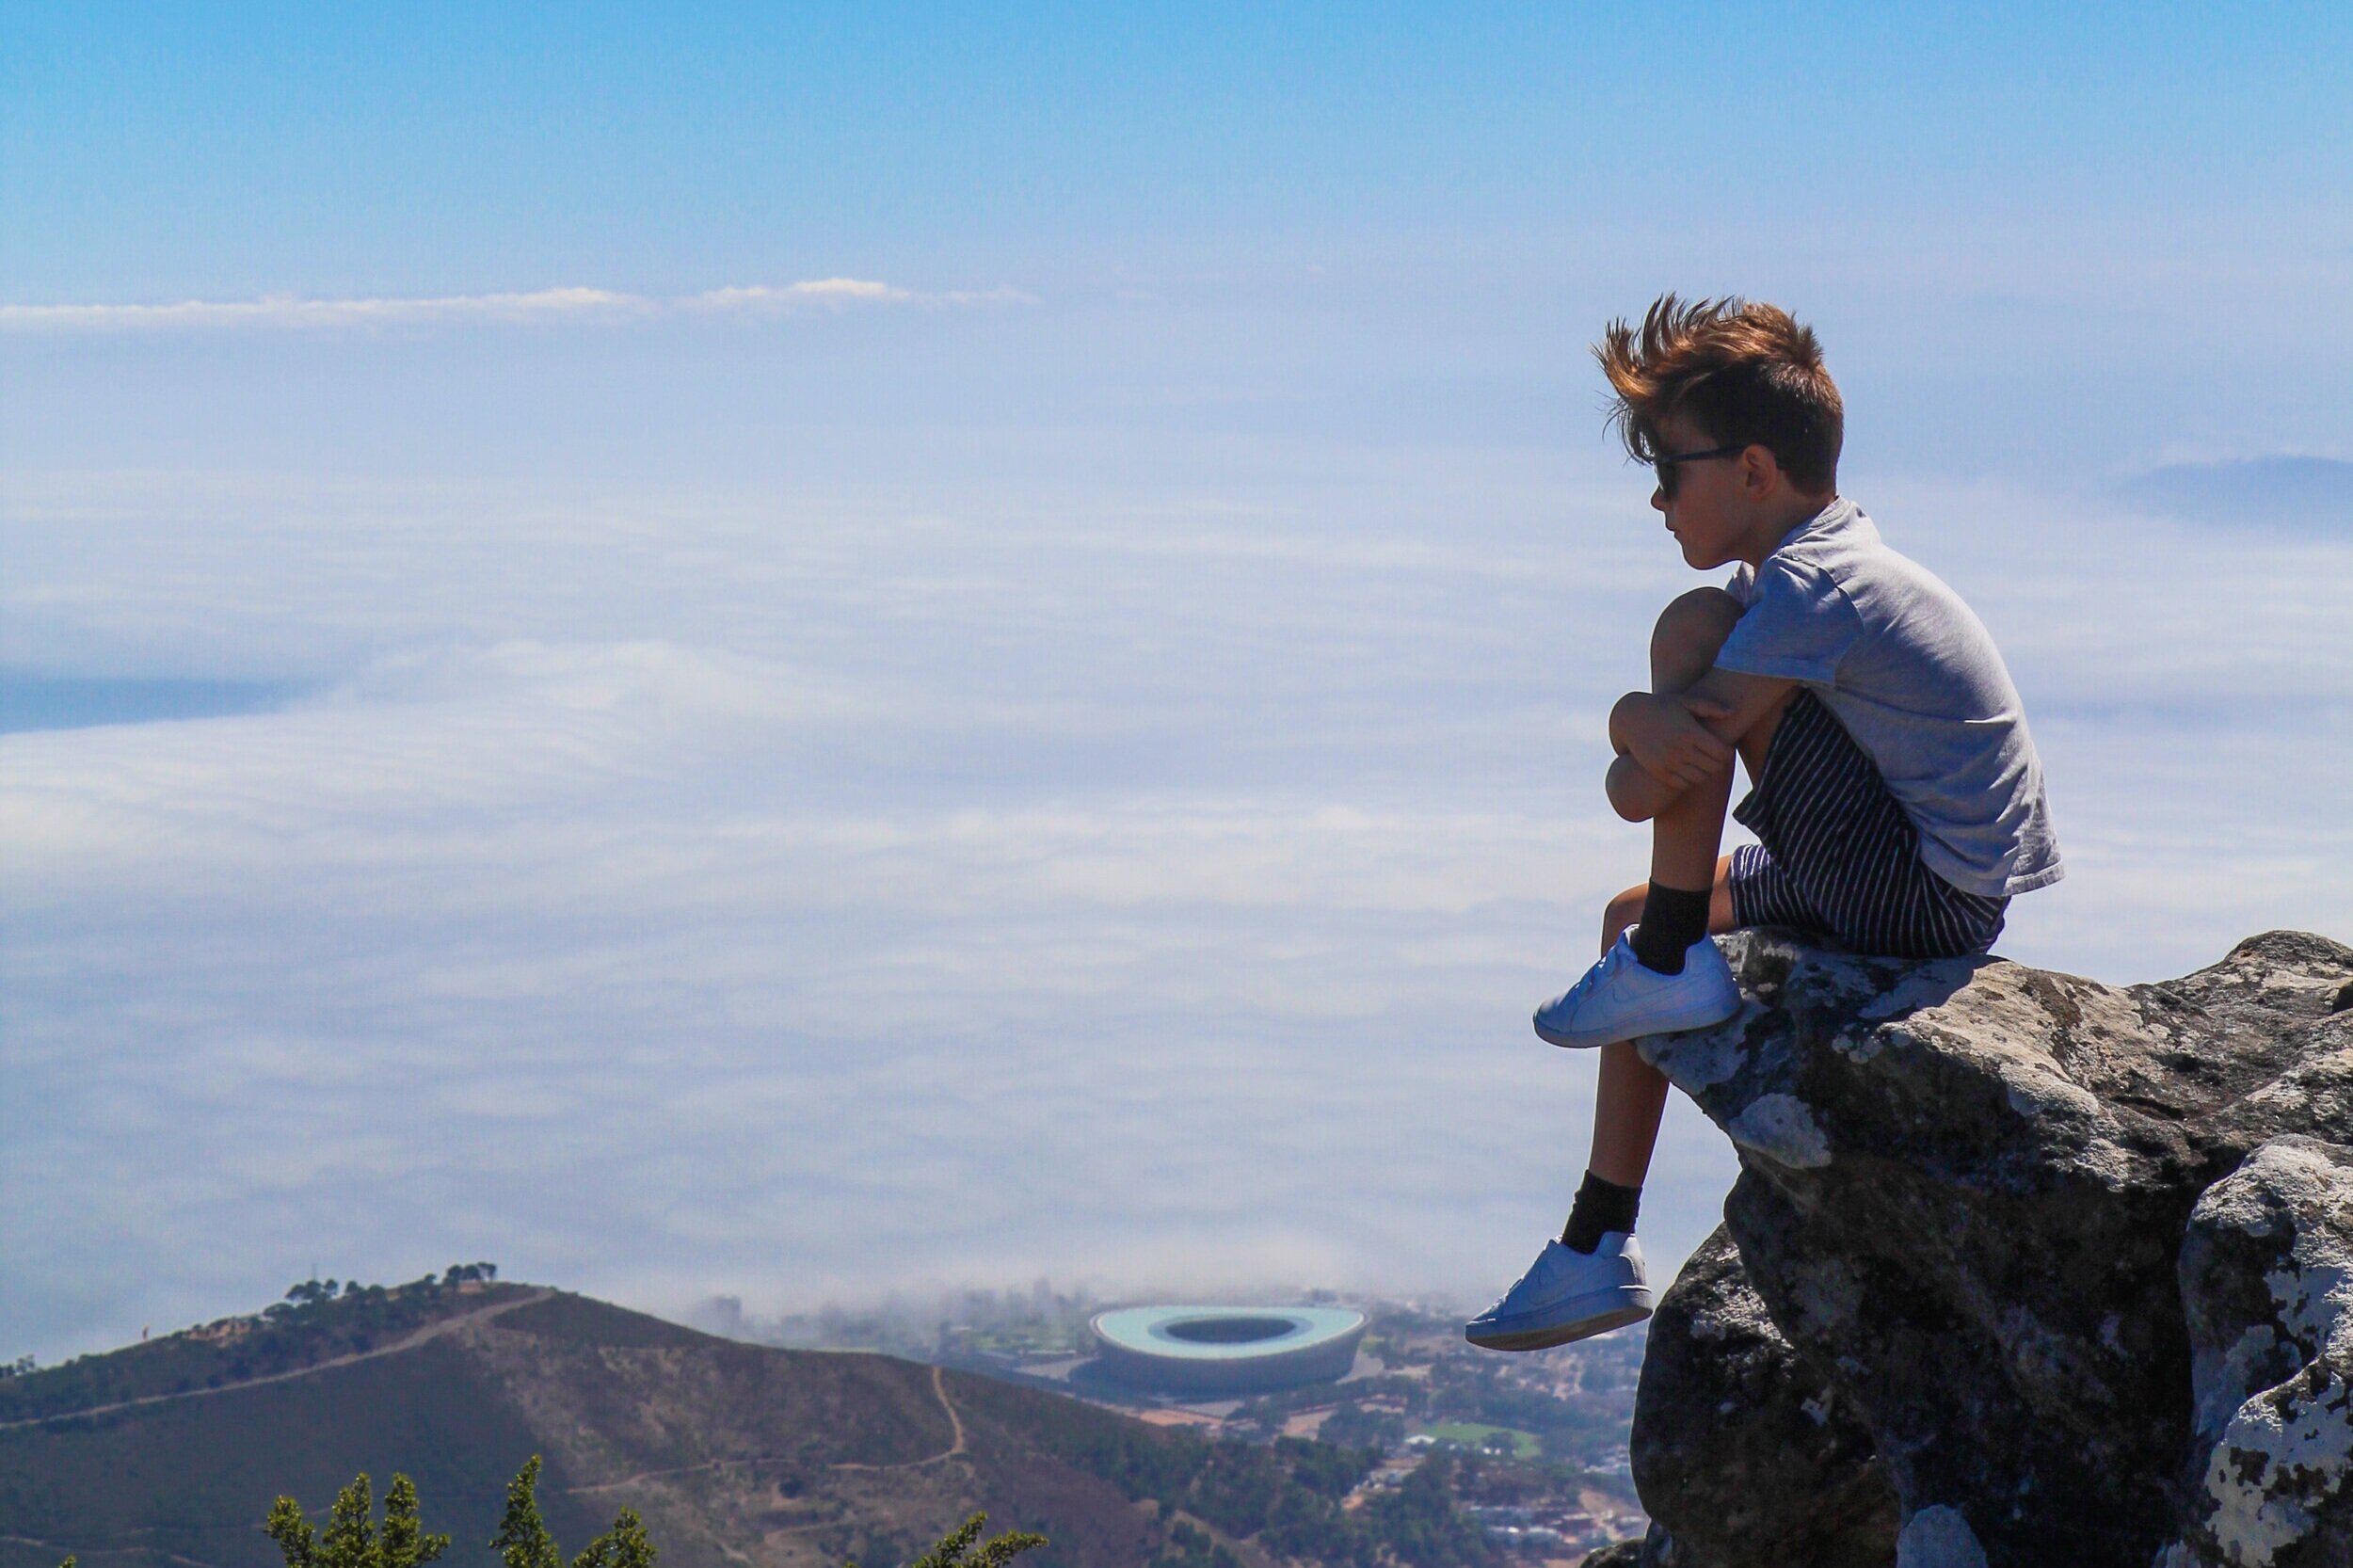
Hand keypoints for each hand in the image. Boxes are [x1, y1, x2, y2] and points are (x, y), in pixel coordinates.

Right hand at [1617, 691, 1733, 788]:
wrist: (1629, 718)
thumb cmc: (1661, 706)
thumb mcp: (1684, 701)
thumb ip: (1709, 707)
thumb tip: (1732, 713)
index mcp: (1690, 732)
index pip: (1720, 753)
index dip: (1727, 753)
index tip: (1725, 749)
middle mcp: (1680, 750)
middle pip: (1712, 767)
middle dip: (1718, 763)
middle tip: (1716, 757)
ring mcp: (1668, 763)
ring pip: (1699, 778)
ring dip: (1705, 773)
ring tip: (1704, 763)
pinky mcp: (1659, 772)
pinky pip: (1683, 784)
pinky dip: (1691, 780)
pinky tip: (1689, 769)